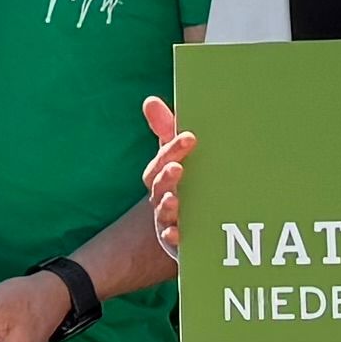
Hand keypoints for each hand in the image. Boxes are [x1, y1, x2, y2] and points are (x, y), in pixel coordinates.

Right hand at [138, 94, 189, 266]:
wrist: (191, 225)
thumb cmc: (183, 184)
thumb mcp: (176, 157)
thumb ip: (165, 131)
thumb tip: (149, 100)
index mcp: (161, 177)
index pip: (161, 161)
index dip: (173, 149)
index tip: (190, 137)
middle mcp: (161, 198)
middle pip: (158, 187)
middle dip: (167, 177)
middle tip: (179, 168)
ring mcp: (168, 221)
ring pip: (163, 213)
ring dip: (167, 206)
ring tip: (174, 201)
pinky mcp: (178, 241)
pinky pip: (172, 241)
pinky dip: (173, 237)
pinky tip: (177, 233)